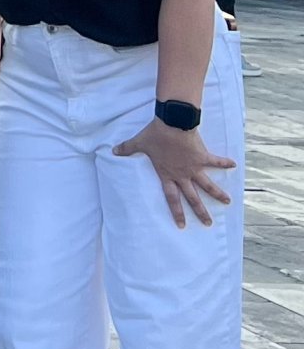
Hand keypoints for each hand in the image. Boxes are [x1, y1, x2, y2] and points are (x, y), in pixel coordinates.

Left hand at [114, 116, 235, 226]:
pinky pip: (216, 161)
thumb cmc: (155, 135)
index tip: (182, 225)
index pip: (172, 198)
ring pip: (208, 185)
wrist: (172, 123)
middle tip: (208, 223)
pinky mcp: (202, 157)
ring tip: (228, 202)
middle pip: (193, 197)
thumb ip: (127, 149)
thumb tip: (113, 151)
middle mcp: (182, 175)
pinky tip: (234, 165)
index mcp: (167, 174)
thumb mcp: (139, 142)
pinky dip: (224, 162)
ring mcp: (194, 167)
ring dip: (217, 193)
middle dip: (200, 211)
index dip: (176, 212)